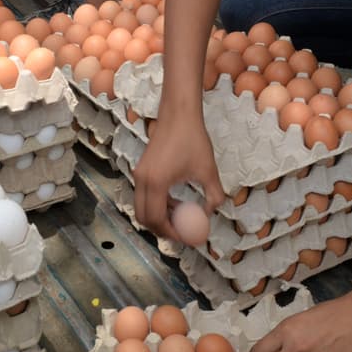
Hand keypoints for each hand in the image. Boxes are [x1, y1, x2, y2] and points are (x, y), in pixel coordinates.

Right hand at [132, 114, 225, 241]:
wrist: (178, 114)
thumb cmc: (193, 139)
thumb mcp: (208, 171)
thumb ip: (213, 197)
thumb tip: (209, 215)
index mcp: (156, 183)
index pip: (157, 219)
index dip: (171, 233)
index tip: (186, 237)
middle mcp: (142, 180)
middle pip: (144, 217)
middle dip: (161, 229)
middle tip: (180, 234)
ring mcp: (139, 174)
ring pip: (142, 207)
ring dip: (158, 216)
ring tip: (180, 218)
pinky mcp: (141, 169)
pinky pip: (144, 195)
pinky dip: (156, 204)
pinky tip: (175, 201)